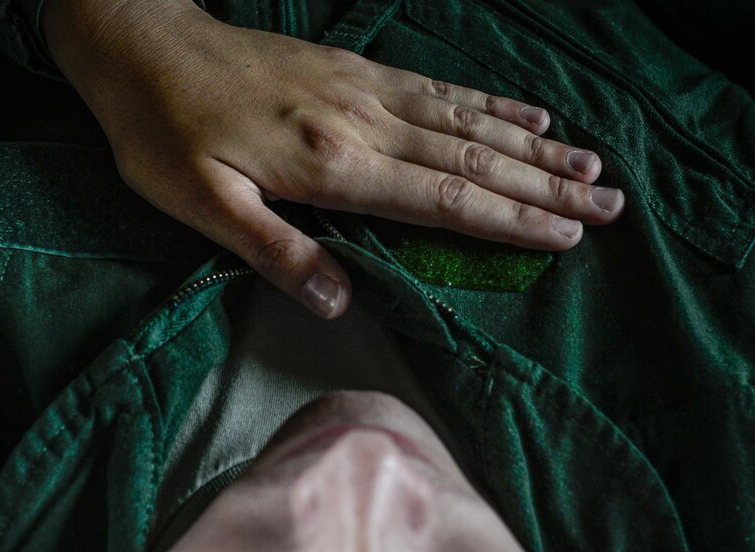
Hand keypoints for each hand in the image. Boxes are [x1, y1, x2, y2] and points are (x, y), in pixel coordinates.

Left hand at [44, 0, 624, 317]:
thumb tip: (340, 304)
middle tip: (611, 205)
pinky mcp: (356, 69)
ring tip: (591, 164)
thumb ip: (275, 251)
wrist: (142, 44)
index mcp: (332, 165)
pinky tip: (526, 111)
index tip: (568, 235)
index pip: (442, 198)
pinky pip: (439, 88)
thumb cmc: (161, 134)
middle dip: (546, 185)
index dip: (508, 219)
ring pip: (468, 121)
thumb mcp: (200, 205)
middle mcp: (364, 122)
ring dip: (534, 145)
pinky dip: (490, 102)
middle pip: (473, 159)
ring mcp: (365, 89)